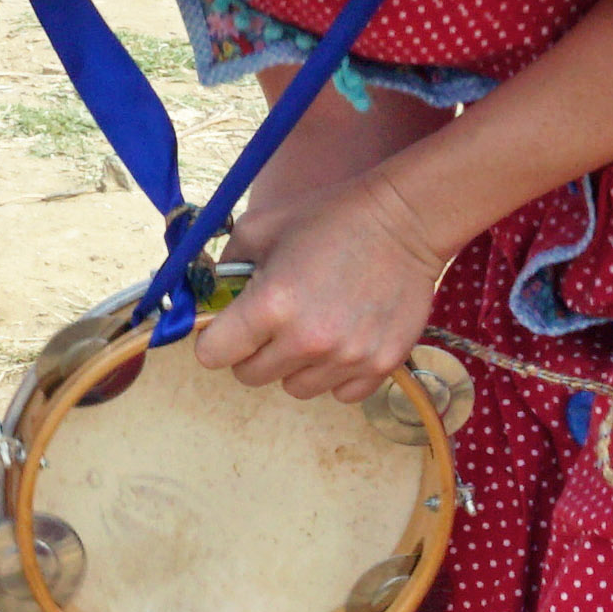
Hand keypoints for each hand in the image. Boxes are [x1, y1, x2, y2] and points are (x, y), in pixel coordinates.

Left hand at [185, 171, 445, 400]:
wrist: (405, 220)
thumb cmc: (329, 218)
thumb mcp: (261, 227)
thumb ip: (224, 265)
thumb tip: (207, 296)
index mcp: (270, 306)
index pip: (212, 355)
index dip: (215, 340)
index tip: (229, 327)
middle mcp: (307, 341)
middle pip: (250, 376)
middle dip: (253, 351)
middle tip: (274, 322)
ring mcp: (347, 357)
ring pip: (295, 387)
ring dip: (295, 365)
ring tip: (314, 326)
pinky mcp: (381, 365)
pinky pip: (340, 393)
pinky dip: (336, 374)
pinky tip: (344, 339)